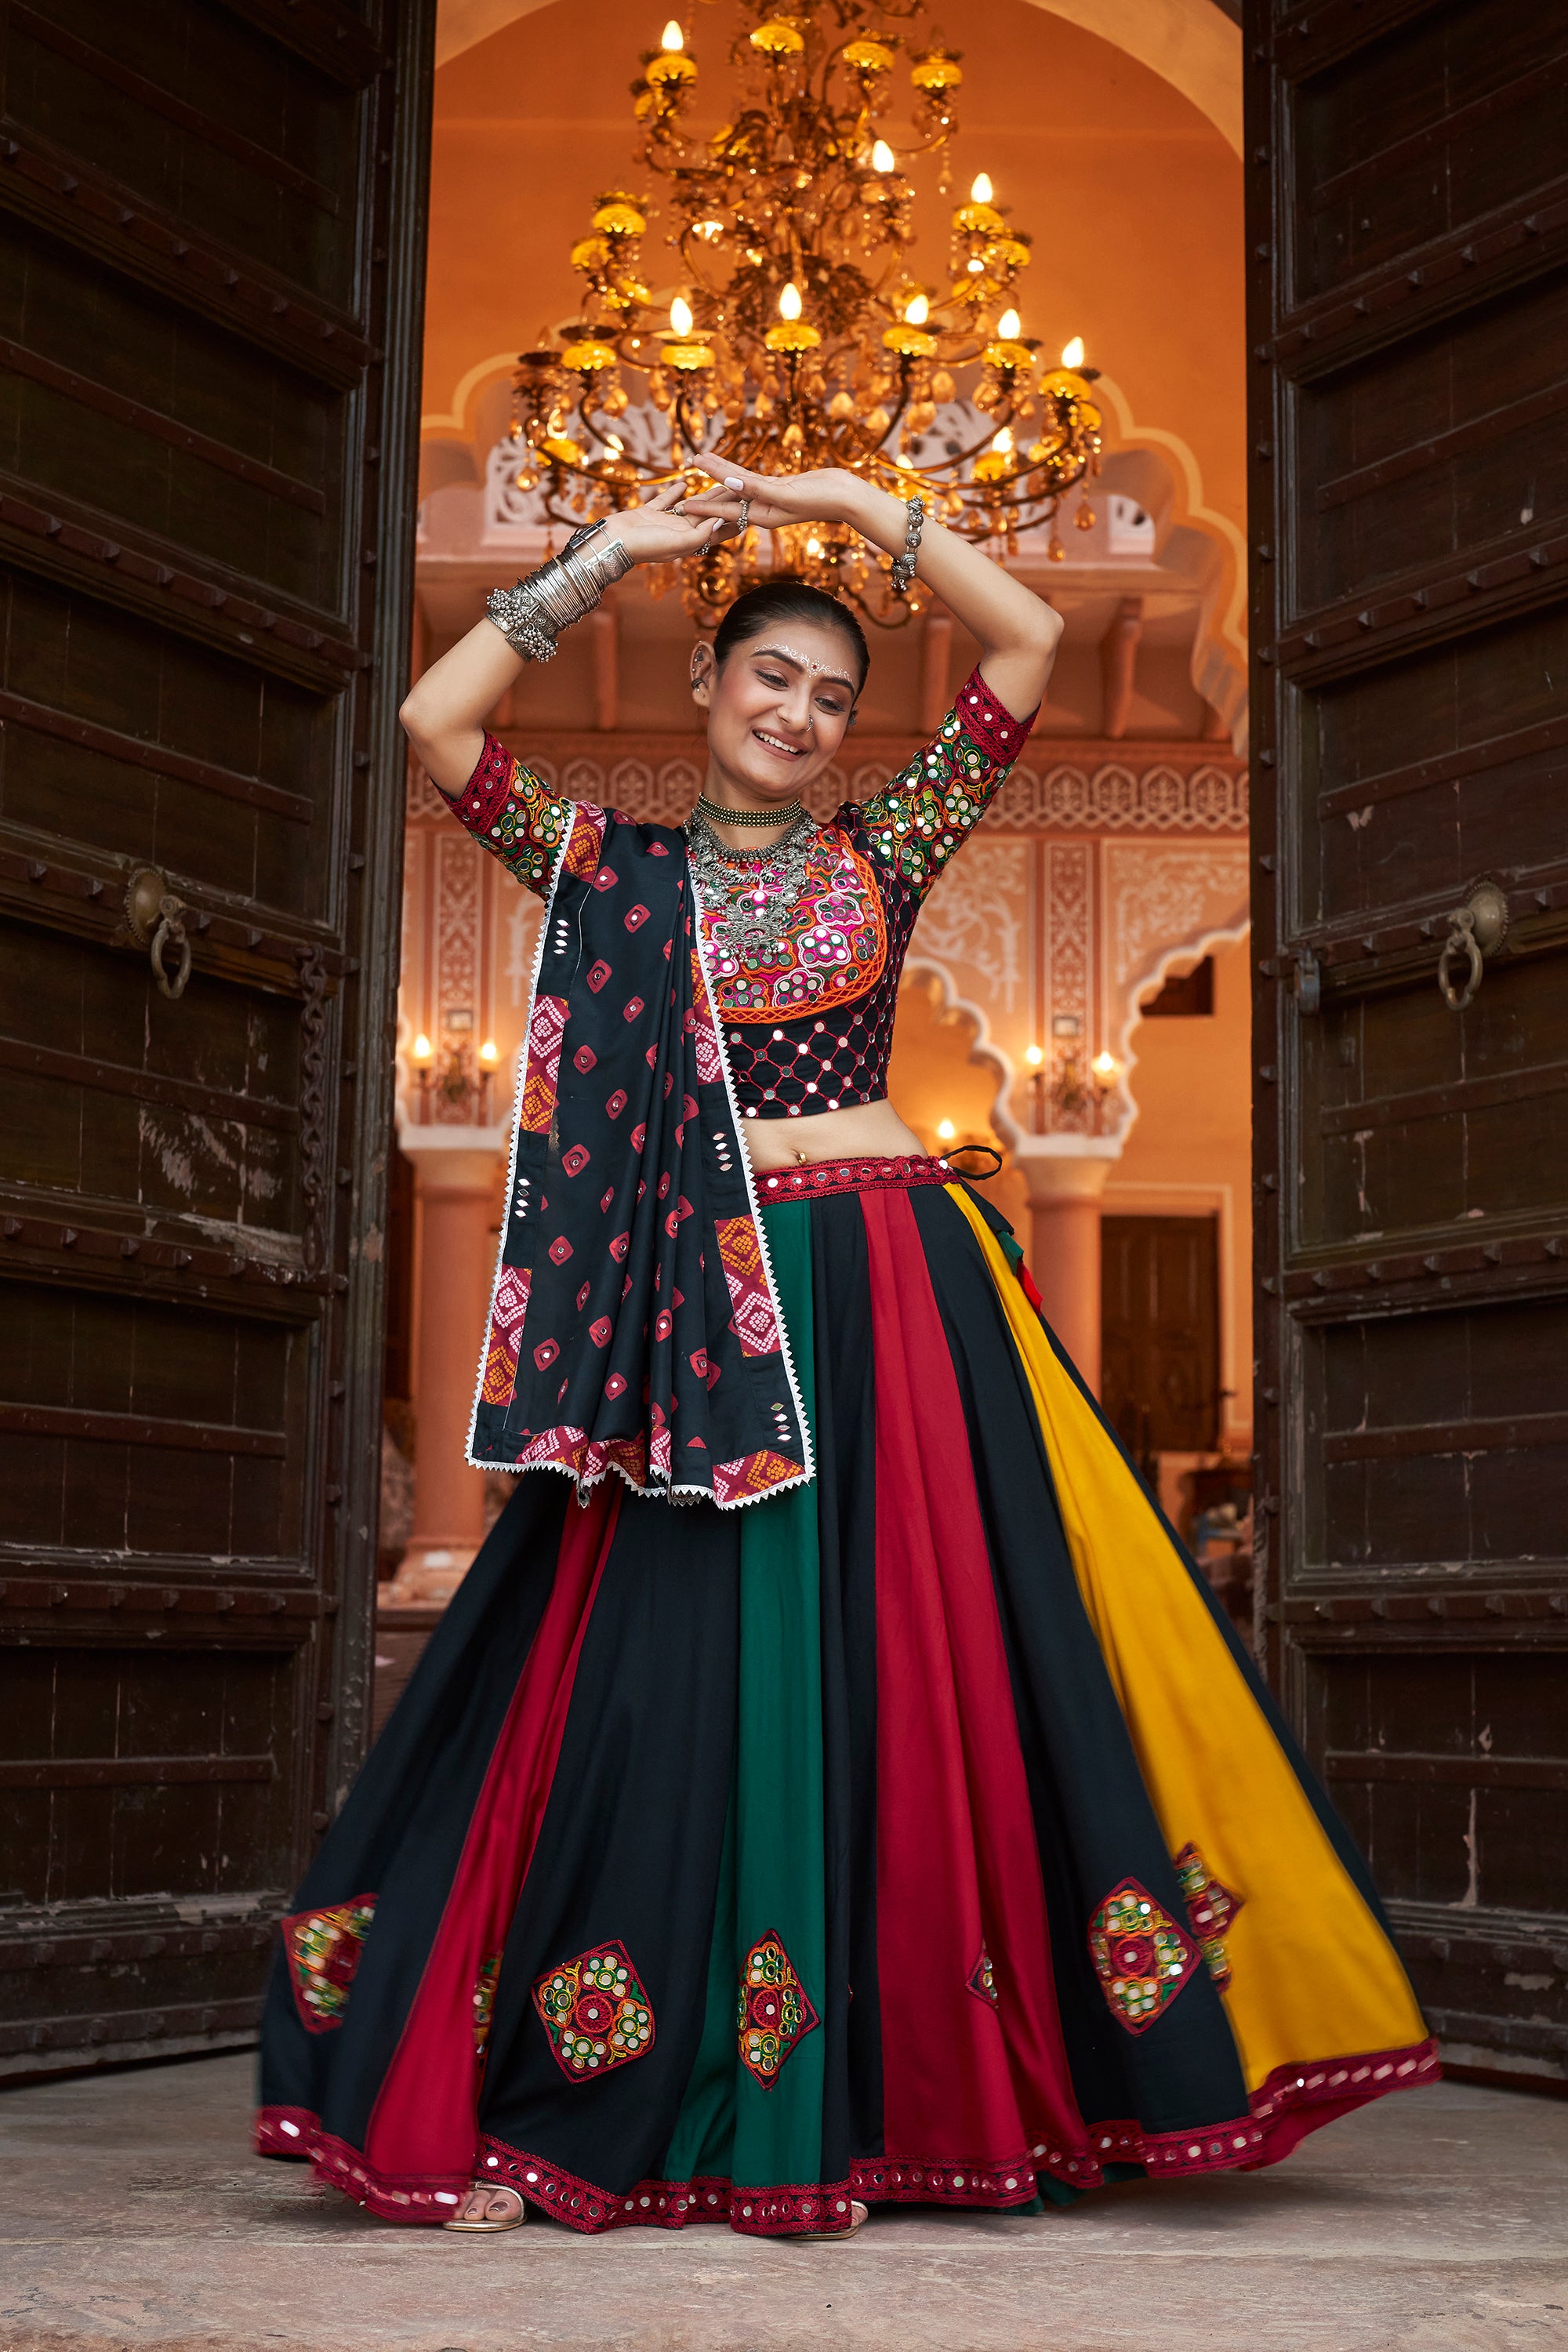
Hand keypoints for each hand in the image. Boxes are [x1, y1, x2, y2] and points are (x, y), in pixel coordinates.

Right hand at [606, 481, 738, 564]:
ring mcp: (665, 523)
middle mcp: (680, 534)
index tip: (748, 510)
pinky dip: (675, 493)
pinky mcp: (650, 513)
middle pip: (706, 516)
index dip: (733, 521)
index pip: (717, 532)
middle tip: (738, 489)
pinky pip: (666, 501)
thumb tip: (720, 520)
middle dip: (722, 504)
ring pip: (689, 507)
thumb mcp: (679, 543)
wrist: (614, 541)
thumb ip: (702, 534)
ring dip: (703, 496)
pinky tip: (684, 483)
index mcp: (690, 543)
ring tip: (717, 484)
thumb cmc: (646, 546)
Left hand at [678, 461, 862, 534]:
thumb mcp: (786, 494)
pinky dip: (737, 471)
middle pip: (728, 497)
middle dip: (706, 487)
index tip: (682, 506)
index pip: (727, 512)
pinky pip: (751, 478)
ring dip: (719, 472)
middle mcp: (763, 510)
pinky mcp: (779, 486)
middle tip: (684, 472)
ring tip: (699, 459)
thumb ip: (757, 489)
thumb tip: (729, 484)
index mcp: (763, 517)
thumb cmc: (820, 499)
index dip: (704, 507)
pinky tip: (726, 466)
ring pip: (738, 484)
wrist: (846, 495)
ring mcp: (770, 498)